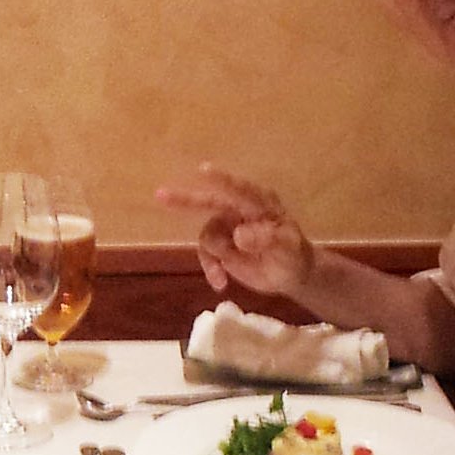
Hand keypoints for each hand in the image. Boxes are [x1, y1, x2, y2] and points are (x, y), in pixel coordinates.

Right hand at [153, 163, 314, 297]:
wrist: (291, 275)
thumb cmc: (294, 254)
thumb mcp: (288, 247)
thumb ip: (267, 239)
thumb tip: (239, 236)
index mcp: (259, 204)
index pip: (240, 189)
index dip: (222, 180)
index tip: (203, 170)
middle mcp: (239, 211)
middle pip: (210, 202)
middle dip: (185, 200)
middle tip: (160, 195)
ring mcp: (227, 228)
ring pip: (207, 236)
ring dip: (212, 257)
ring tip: (221, 277)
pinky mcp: (221, 246)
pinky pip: (206, 254)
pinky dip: (210, 268)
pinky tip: (220, 283)